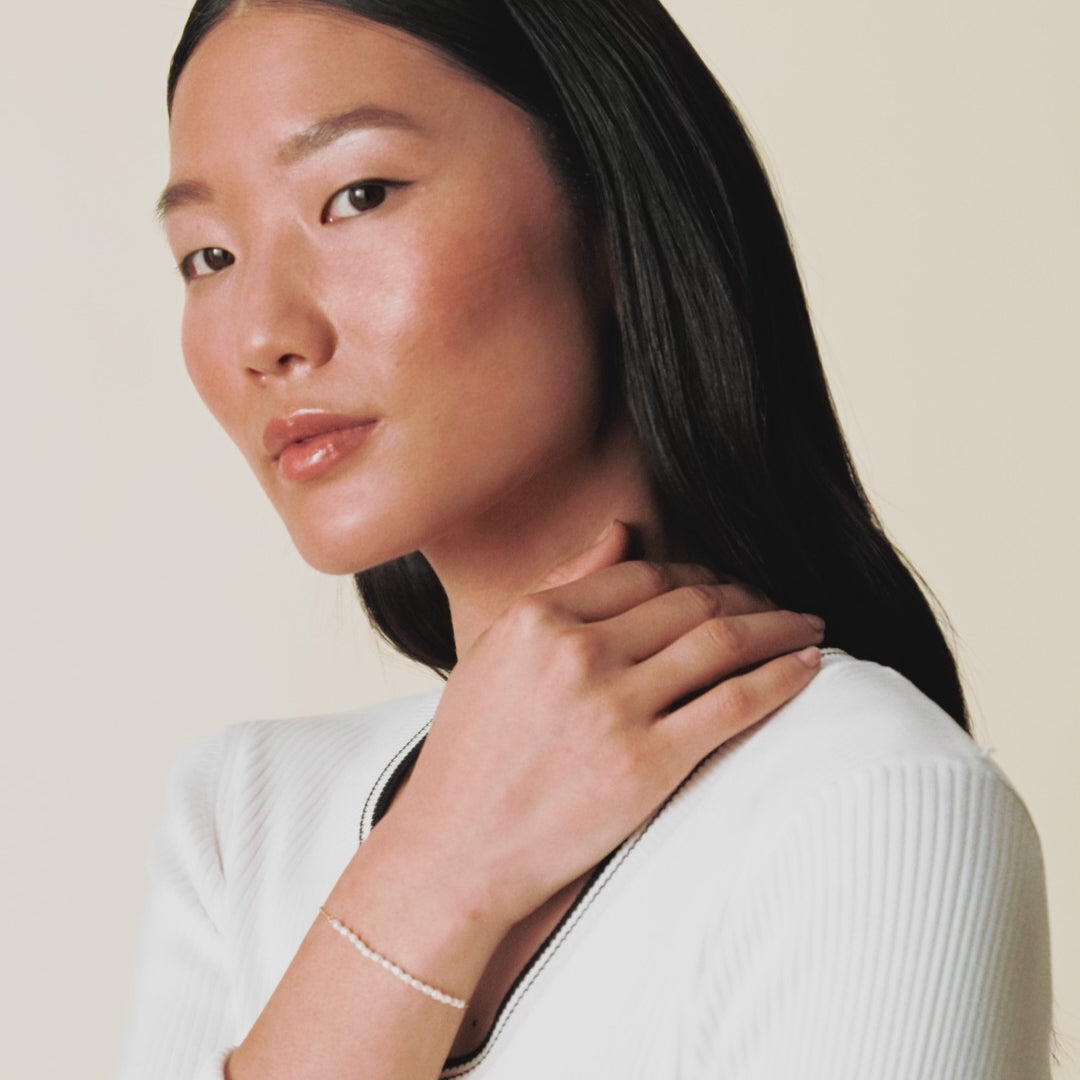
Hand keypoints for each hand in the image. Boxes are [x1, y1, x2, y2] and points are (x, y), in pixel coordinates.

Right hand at [377, 521, 824, 930]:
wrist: (457, 852)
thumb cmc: (473, 754)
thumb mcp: (496, 652)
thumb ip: (560, 585)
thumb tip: (624, 530)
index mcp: (537, 618)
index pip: (644, 573)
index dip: (697, 573)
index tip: (723, 586)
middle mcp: (577, 652)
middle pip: (691, 600)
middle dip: (746, 596)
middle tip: (776, 606)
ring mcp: (613, 708)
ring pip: (722, 642)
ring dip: (778, 627)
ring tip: (807, 627)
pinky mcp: (646, 765)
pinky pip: (735, 704)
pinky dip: (782, 678)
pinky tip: (808, 666)